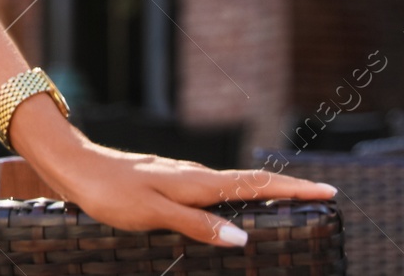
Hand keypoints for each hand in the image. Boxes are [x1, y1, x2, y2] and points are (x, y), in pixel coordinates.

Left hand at [35, 136, 337, 247]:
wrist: (75, 166)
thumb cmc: (111, 191)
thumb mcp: (153, 213)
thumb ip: (197, 225)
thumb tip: (242, 238)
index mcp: (197, 183)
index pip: (255, 184)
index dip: (292, 190)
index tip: (328, 191)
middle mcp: (194, 176)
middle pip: (251, 183)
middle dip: (287, 190)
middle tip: (320, 199)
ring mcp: (181, 178)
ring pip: (232, 186)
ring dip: (263, 193)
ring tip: (289, 206)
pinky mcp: (168, 183)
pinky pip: (212, 191)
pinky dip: (235, 197)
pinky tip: (232, 210)